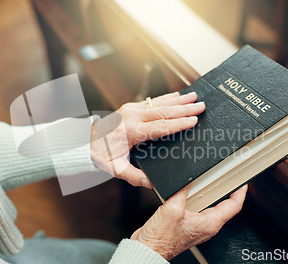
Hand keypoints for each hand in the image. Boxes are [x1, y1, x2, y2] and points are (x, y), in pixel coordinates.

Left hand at [90, 92, 204, 187]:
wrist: (86, 141)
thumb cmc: (102, 154)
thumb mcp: (116, 168)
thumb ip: (134, 176)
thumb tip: (151, 183)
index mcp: (131, 131)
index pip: (159, 127)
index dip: (178, 124)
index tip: (193, 121)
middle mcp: (132, 116)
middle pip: (163, 112)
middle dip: (184, 109)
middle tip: (201, 106)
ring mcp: (131, 109)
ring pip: (159, 103)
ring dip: (178, 100)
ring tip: (194, 97)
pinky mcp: (131, 106)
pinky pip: (152, 101)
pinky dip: (167, 98)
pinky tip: (178, 95)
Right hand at [131, 185, 247, 260]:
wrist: (147, 249)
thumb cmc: (160, 239)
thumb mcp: (172, 209)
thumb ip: (182, 191)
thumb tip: (187, 178)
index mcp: (209, 224)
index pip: (233, 206)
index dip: (240, 192)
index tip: (243, 182)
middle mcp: (206, 226)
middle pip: (223, 205)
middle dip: (225, 189)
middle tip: (227, 175)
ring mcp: (196, 226)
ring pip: (209, 206)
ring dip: (208, 192)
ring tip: (209, 179)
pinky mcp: (186, 224)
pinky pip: (196, 208)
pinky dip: (195, 197)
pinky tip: (187, 190)